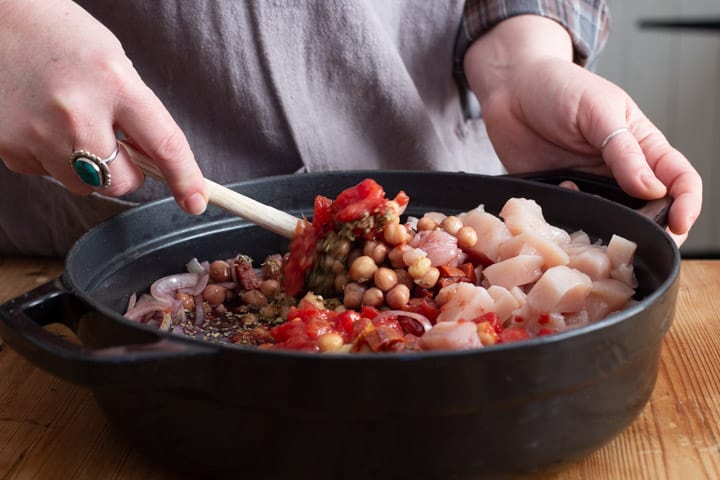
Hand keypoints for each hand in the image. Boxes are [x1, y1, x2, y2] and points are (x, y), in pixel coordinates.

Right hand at [0, 0, 207, 213]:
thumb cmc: (63, 39)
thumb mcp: (115, 65)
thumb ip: (139, 114)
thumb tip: (159, 164)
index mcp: (114, 83)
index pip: (164, 144)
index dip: (184, 178)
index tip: (195, 201)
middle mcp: (76, 112)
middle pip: (121, 182)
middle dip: (127, 172)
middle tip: (115, 142)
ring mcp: (38, 133)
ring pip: (84, 185)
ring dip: (88, 167)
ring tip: (71, 124)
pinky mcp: (10, 147)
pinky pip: (48, 174)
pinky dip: (53, 157)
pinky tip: (43, 122)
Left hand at [465, 16, 701, 245]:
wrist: (510, 88)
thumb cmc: (559, 87)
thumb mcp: (598, 110)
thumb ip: (624, 151)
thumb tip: (653, 190)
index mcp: (642, 146)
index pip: (679, 179)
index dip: (687, 203)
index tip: (679, 223)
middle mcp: (618, 172)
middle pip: (649, 212)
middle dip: (649, 231)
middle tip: (639, 245)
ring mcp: (588, 187)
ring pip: (609, 222)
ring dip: (606, 230)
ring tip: (598, 222)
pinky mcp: (557, 195)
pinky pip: (569, 218)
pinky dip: (568, 218)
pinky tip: (559, 196)